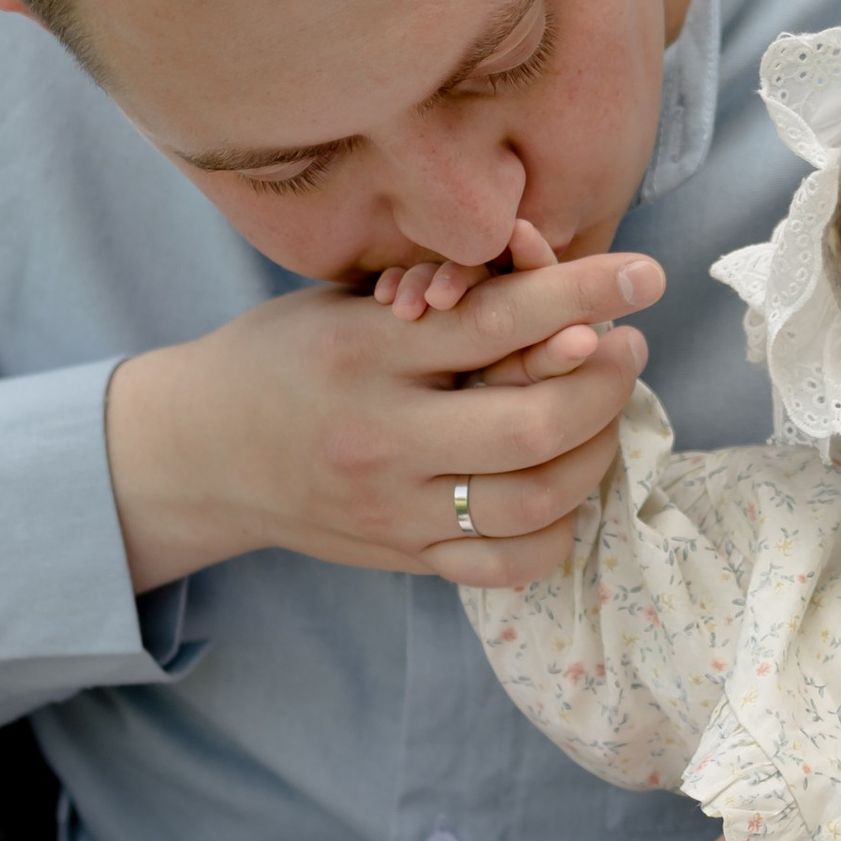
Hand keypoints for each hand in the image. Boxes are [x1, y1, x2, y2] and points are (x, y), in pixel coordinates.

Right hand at [104, 218, 662, 593]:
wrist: (195, 454)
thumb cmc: (280, 356)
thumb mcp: (344, 304)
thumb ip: (443, 301)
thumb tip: (560, 293)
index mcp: (364, 353)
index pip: (496, 322)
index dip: (583, 294)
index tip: (644, 275)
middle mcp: (379, 438)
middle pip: (530, 426)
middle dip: (603, 385)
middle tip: (627, 349)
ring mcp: (392, 511)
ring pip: (532, 502)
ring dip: (594, 454)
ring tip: (605, 413)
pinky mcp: (403, 558)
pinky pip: (506, 564)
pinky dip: (557, 528)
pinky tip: (566, 487)